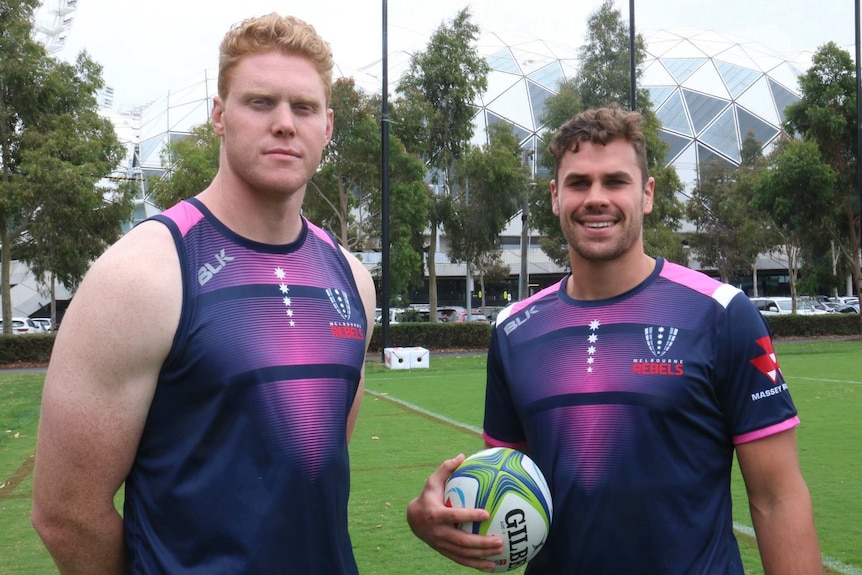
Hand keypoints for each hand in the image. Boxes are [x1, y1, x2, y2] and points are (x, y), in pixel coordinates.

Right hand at [406, 454, 503, 570]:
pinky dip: (477, 565)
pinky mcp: (445, 552)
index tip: (486, 514)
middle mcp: (439, 533)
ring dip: (482, 555)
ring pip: (464, 553)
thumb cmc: (427, 498)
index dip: (470, 516)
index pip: (454, 516)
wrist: (412, 520)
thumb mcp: (432, 482)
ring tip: (500, 552)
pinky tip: (492, 567)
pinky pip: (462, 560)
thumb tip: (462, 455)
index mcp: (437, 515)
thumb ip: (446, 469)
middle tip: (499, 540)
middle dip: (481, 543)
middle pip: (462, 541)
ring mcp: (442, 545)